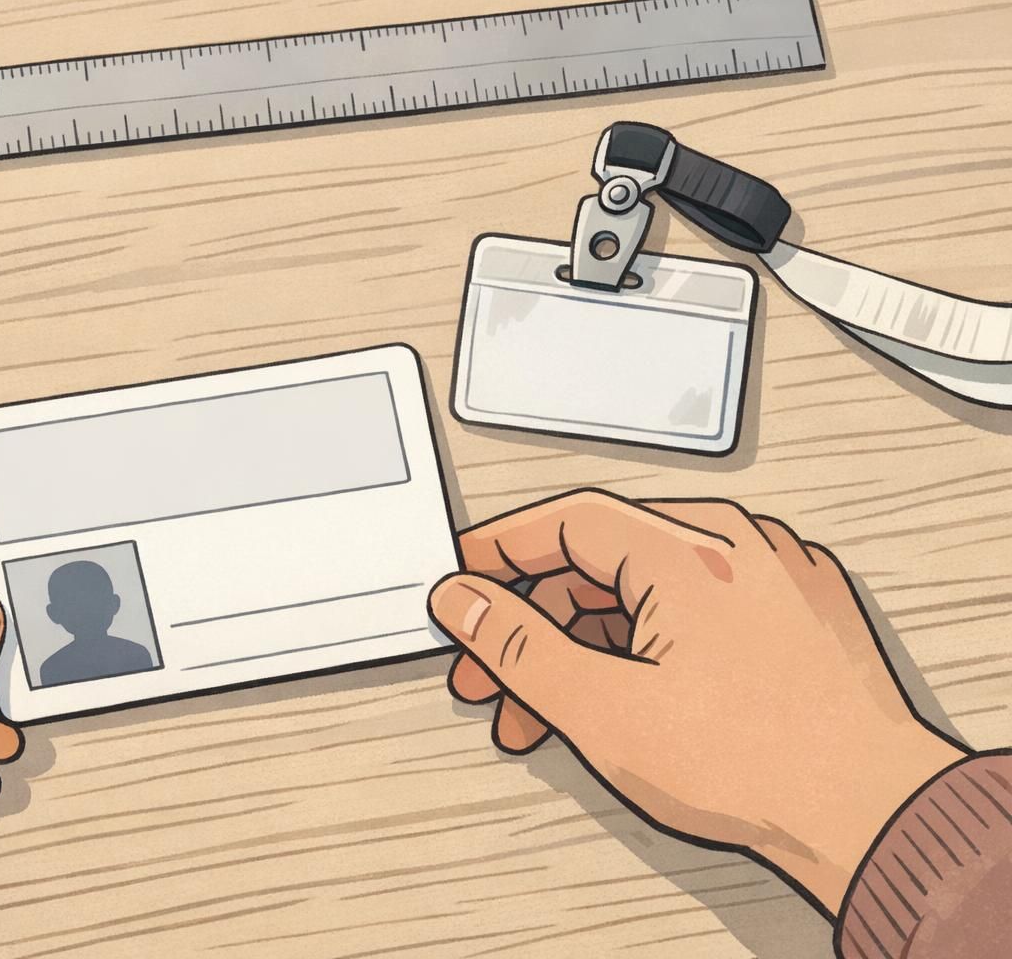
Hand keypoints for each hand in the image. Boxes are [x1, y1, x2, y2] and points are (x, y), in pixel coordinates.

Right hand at [429, 491, 966, 912]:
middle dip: (534, 623)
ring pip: (646, 588)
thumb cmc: (762, 766)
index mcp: (687, 549)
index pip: (563, 521)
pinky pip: (697, 603)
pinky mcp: (796, 608)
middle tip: (491, 677)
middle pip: (600, 560)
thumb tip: (462, 600)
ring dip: (584, 644)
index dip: (496, 553)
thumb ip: (516, 645)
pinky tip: (619, 698)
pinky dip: (645, 642)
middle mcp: (735, 543)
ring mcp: (773, 573)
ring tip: (549, 712)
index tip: (459, 584)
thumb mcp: (602, 708)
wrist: (875, 814)